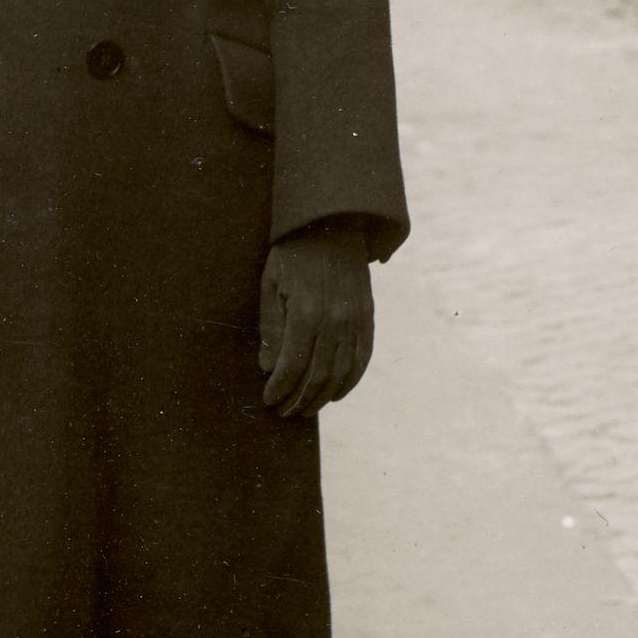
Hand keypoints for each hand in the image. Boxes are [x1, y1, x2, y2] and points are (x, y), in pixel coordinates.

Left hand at [259, 223, 373, 418]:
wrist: (332, 225)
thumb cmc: (293, 254)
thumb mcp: (271, 284)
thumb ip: (271, 328)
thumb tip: (269, 369)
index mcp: (305, 312)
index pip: (292, 365)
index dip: (279, 388)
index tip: (268, 400)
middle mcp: (334, 321)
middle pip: (317, 376)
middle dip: (298, 399)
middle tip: (284, 411)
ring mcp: (355, 320)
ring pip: (341, 373)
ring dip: (322, 397)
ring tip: (306, 408)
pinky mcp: (368, 318)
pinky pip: (362, 358)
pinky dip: (350, 381)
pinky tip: (336, 393)